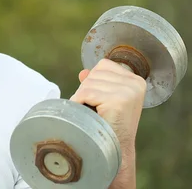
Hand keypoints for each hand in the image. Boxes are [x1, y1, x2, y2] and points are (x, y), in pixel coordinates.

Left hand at [69, 58, 146, 188]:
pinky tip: (90, 115)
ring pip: (88, 84)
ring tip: (94, 113)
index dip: (93, 81)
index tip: (100, 100)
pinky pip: (85, 94)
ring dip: (83, 98)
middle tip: (95, 109)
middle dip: (87, 90)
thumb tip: (83, 72)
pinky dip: (79, 103)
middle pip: (94, 74)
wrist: (116, 150)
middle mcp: (135, 83)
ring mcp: (128, 91)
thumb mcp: (105, 98)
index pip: (103, 65)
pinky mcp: (118, 101)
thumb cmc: (109, 123)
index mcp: (136, 80)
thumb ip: (96, 83)